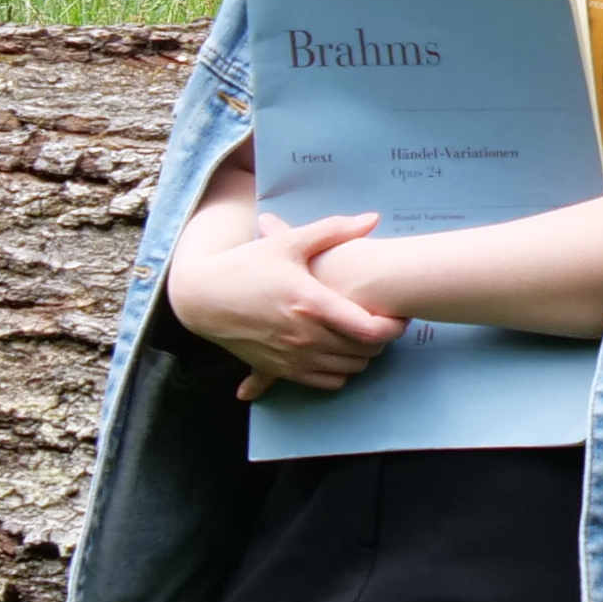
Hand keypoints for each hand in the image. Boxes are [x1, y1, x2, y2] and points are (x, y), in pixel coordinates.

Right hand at [167, 209, 406, 400]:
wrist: (202, 298)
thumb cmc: (246, 266)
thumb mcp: (287, 243)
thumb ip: (332, 231)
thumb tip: (373, 218)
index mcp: (311, 303)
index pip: (370, 329)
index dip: (395, 326)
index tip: (400, 315)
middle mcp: (304, 336)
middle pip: (366, 351)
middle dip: (383, 339)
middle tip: (384, 321)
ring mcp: (292, 357)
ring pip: (350, 369)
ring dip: (364, 355)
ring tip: (364, 335)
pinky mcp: (281, 370)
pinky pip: (328, 383)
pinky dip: (342, 371)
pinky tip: (340, 352)